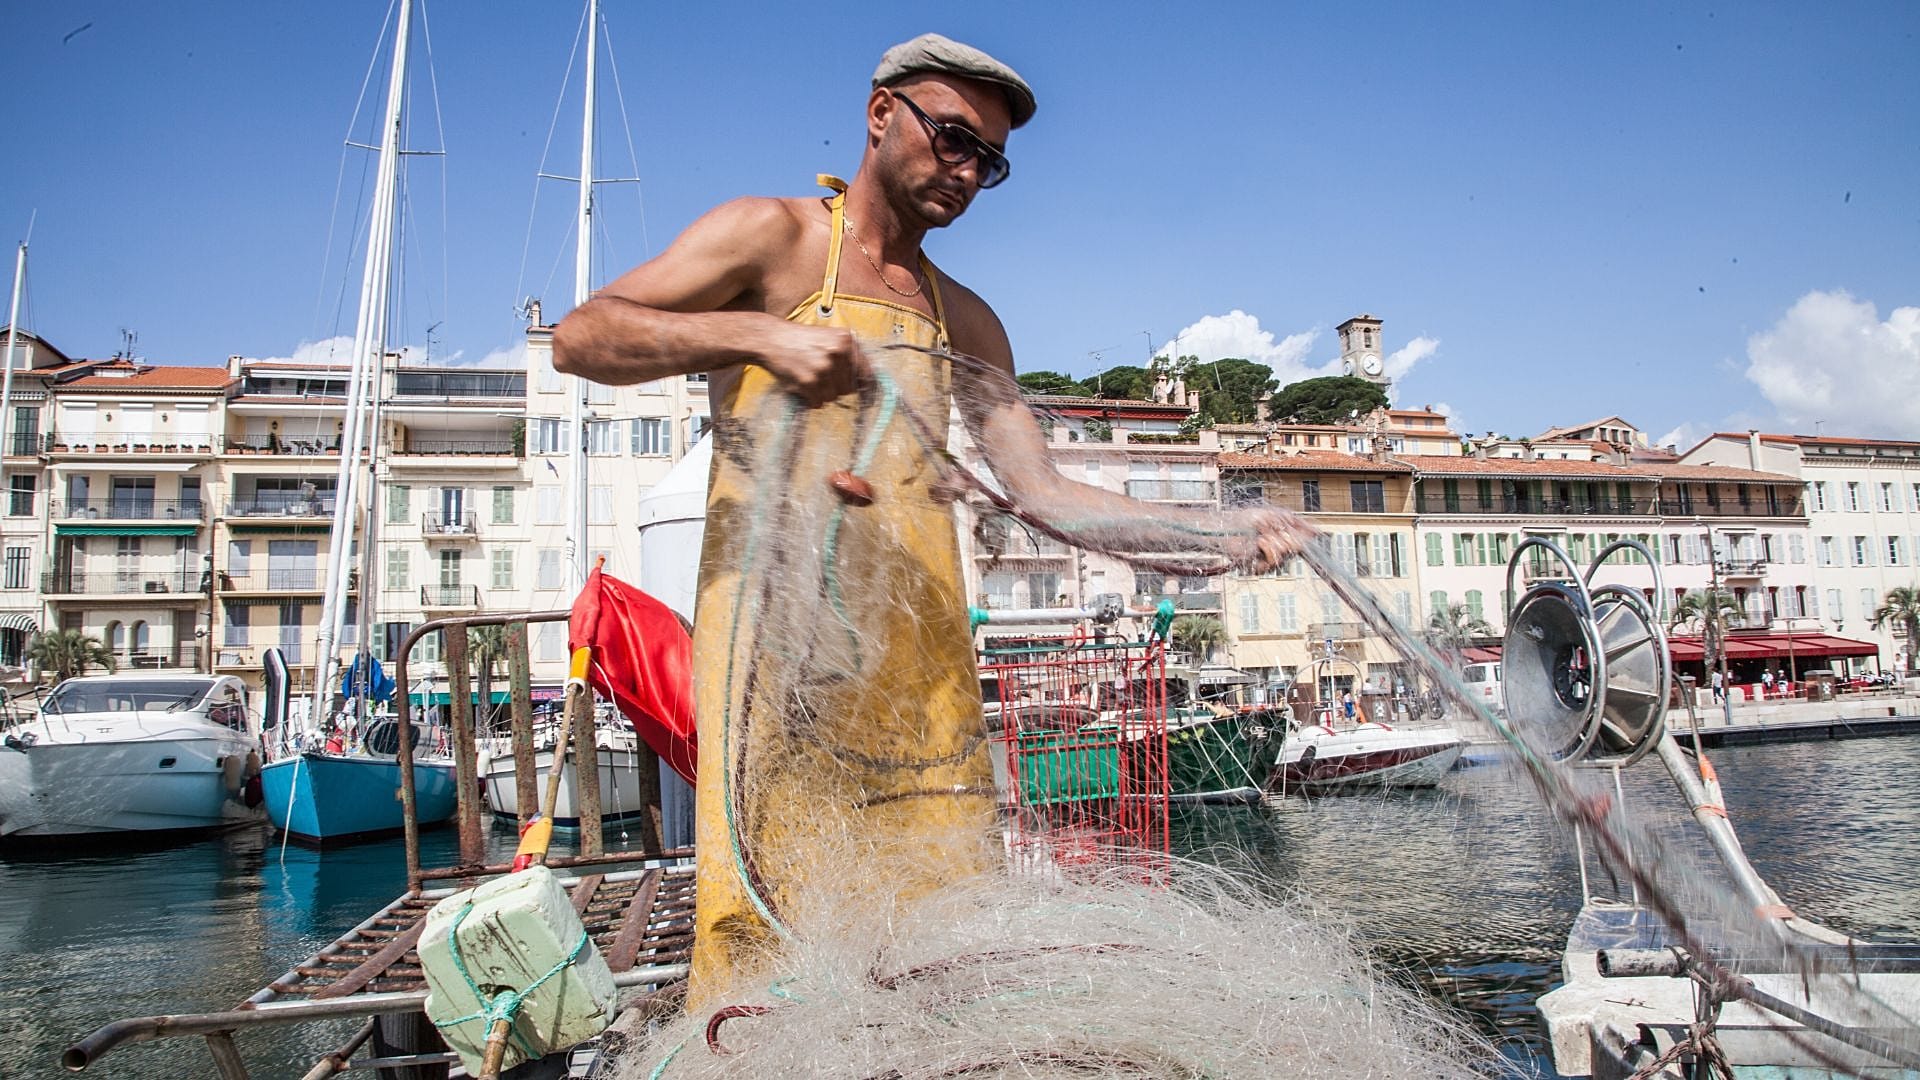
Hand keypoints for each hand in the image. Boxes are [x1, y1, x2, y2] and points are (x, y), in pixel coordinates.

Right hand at [752, 322, 871, 404]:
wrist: (770, 338)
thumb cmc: (800, 340)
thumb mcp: (829, 338)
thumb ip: (848, 356)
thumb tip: (866, 384)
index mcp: (847, 341)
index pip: (867, 373)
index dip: (868, 389)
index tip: (869, 400)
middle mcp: (838, 353)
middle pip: (848, 388)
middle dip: (836, 387)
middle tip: (820, 376)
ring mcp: (824, 368)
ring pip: (833, 397)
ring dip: (821, 393)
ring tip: (808, 377)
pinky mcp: (809, 381)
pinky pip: (818, 402)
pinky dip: (810, 398)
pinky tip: (800, 382)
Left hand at [1226, 506, 1315, 573]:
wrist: (1227, 527)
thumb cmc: (1247, 519)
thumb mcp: (1275, 515)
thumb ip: (1296, 523)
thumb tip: (1317, 532)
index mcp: (1285, 538)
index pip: (1303, 542)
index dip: (1306, 538)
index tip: (1314, 534)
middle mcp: (1280, 550)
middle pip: (1297, 547)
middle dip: (1288, 536)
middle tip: (1276, 530)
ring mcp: (1270, 560)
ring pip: (1286, 554)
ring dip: (1274, 541)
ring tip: (1262, 535)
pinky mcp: (1261, 567)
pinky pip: (1274, 560)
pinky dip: (1268, 548)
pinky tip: (1259, 542)